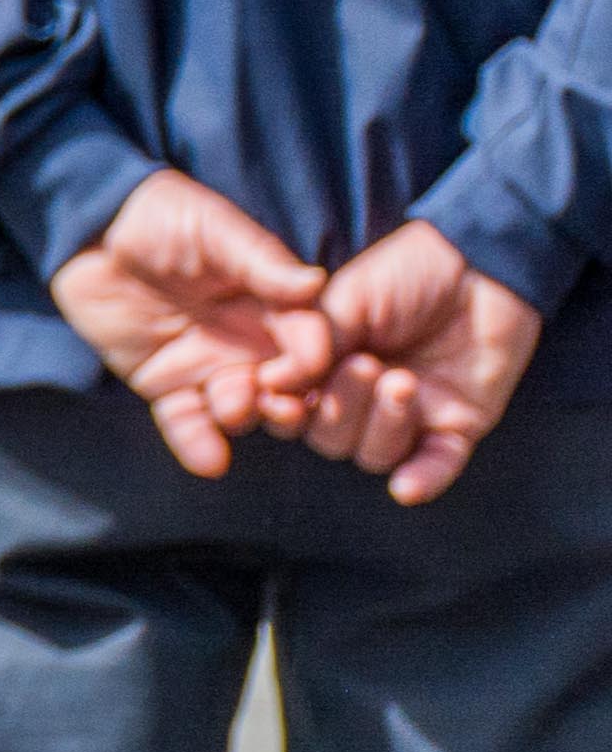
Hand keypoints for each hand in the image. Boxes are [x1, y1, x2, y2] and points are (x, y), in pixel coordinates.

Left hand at [47, 169, 335, 480]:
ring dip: (243, 416)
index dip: (312, 358)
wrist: (93, 232)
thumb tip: (313, 283)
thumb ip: (261, 261)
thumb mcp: (216, 231)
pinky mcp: (165, 384)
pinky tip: (210, 462)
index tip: (309, 367)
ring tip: (233, 409)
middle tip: (276, 402)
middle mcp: (251, 344)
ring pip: (240, 408)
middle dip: (287, 400)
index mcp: (274, 305)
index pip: (308, 340)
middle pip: (284, 386)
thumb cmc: (164, 218)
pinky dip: (198, 445)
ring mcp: (209, 367)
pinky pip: (186, 422)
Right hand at [300, 220, 546, 505]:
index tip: (283, 401)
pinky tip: (407, 487)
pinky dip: (421, 480)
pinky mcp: (455, 425)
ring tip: (402, 381)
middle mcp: (360, 399)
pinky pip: (436, 467)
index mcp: (325, 369)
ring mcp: (408, 415)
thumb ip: (309, 343)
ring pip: (375, 453)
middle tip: (364, 365)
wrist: (480, 265)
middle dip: (341, 408)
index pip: (291, 411)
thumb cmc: (408, 272)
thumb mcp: (346, 298)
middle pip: (329, 438)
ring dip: (383, 425)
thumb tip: (271, 383)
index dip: (283, 413)